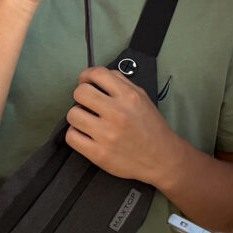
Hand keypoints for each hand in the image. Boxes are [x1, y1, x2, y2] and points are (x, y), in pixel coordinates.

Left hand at [65, 66, 178, 183]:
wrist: (161, 158)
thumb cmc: (152, 128)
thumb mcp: (143, 98)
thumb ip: (122, 84)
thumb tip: (99, 77)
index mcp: (129, 97)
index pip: (98, 74)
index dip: (87, 75)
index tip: (86, 81)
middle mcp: (117, 113)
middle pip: (80, 93)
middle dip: (81, 95)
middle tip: (86, 102)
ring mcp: (107, 134)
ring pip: (73, 114)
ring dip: (78, 115)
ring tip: (86, 120)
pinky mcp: (98, 153)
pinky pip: (72, 137)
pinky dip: (75, 133)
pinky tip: (85, 133)